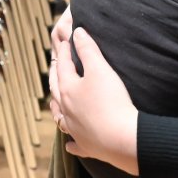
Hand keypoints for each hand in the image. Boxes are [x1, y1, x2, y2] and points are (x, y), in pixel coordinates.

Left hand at [50, 27, 139, 174]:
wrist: (122, 139)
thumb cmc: (111, 101)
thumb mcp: (100, 69)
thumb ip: (88, 49)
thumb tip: (77, 32)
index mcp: (67, 88)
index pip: (63, 65)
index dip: (64, 52)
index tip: (66, 42)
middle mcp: (66, 109)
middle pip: (57, 90)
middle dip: (56, 75)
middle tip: (55, 66)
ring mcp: (75, 129)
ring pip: (60, 116)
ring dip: (57, 108)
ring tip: (55, 103)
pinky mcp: (87, 146)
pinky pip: (75, 144)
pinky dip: (71, 142)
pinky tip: (69, 144)